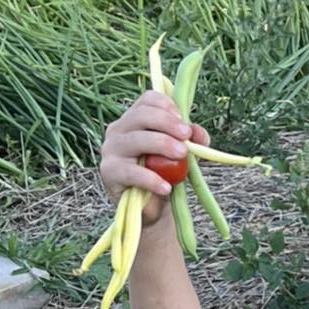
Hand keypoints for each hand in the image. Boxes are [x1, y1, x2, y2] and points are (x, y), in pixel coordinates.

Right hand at [100, 91, 210, 226]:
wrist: (152, 208)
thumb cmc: (165, 175)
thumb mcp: (181, 155)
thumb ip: (191, 141)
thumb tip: (199, 134)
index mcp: (135, 119)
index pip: (148, 100)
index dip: (167, 107)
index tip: (185, 125)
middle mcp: (119, 129)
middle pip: (142, 115)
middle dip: (168, 124)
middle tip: (186, 138)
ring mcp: (111, 149)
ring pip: (137, 139)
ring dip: (163, 145)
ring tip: (181, 157)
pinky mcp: (109, 171)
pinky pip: (132, 171)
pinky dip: (152, 179)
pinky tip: (166, 187)